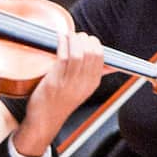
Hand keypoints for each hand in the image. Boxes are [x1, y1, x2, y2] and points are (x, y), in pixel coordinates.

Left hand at [14, 29, 103, 154]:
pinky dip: (62, 43)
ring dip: (73, 39)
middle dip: (84, 39)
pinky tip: (60, 38)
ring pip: (78, 53)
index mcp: (92, 84)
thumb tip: (111, 65)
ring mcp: (69, 83)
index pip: (101, 57)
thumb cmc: (61, 101)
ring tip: (68, 36)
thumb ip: (93, 76)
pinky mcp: (55, 81)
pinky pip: (63, 57)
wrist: (45, 120)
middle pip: (91, 53)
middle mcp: (83, 84)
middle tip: (76, 36)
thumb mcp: (82, 90)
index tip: (85, 39)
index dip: (94, 43)